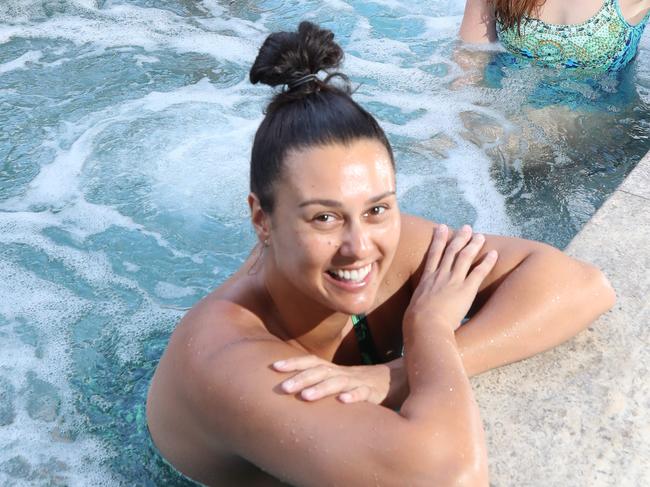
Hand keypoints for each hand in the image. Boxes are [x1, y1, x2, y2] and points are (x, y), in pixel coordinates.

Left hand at [272, 355, 391, 404]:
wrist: (389, 381)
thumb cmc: (354, 383)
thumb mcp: (334, 380)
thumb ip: (315, 380)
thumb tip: (284, 385)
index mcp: (331, 370)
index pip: (310, 362)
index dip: (293, 363)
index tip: (274, 367)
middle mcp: (341, 373)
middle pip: (320, 371)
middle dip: (301, 378)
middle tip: (283, 388)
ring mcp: (356, 382)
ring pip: (338, 383)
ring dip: (321, 388)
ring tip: (306, 396)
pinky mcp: (372, 393)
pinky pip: (363, 394)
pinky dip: (353, 397)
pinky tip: (343, 401)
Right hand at [405, 224, 497, 330]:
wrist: (424, 326)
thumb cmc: (415, 323)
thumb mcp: (413, 309)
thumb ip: (419, 305)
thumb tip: (418, 311)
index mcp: (426, 280)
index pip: (433, 255)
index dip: (438, 239)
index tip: (441, 227)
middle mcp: (440, 275)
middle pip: (451, 251)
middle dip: (459, 237)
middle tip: (466, 228)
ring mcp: (453, 281)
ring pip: (465, 257)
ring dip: (473, 244)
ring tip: (480, 235)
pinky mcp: (466, 289)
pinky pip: (479, 272)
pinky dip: (487, 262)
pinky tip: (494, 254)